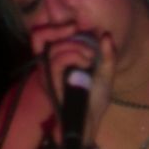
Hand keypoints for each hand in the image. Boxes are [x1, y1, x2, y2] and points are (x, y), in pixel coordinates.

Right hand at [33, 28, 115, 145]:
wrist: (89, 123)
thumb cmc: (94, 101)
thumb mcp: (106, 74)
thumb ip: (107, 55)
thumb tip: (105, 34)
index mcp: (60, 59)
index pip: (45, 35)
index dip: (56, 26)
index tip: (76, 26)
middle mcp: (50, 64)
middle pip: (41, 35)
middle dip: (61, 29)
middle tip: (82, 36)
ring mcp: (49, 73)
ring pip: (54, 48)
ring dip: (76, 46)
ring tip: (90, 56)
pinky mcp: (51, 82)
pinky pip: (57, 61)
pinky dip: (73, 56)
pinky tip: (86, 62)